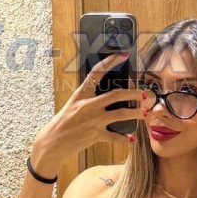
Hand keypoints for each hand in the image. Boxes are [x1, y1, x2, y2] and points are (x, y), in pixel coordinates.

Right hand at [34, 51, 148, 165]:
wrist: (52, 141)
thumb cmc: (63, 122)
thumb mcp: (73, 105)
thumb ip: (89, 99)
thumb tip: (109, 97)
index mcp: (82, 94)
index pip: (97, 72)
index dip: (111, 62)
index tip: (123, 56)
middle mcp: (89, 105)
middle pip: (117, 94)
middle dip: (134, 93)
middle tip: (144, 94)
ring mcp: (93, 120)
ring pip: (121, 114)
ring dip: (135, 113)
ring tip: (143, 113)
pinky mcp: (95, 135)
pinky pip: (115, 137)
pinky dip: (125, 138)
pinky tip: (131, 138)